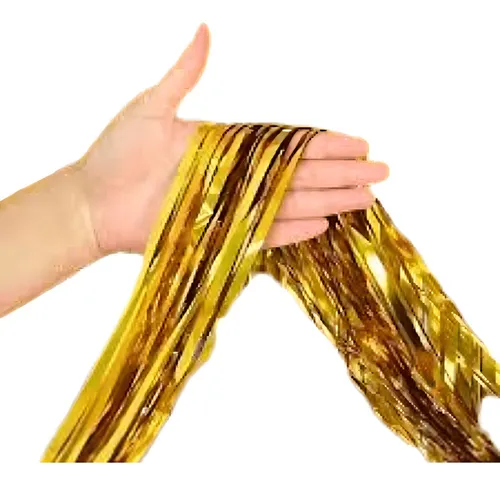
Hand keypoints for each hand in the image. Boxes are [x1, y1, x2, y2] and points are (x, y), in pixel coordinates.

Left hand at [75, 24, 388, 255]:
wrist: (92, 201)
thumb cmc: (116, 153)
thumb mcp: (152, 106)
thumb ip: (185, 74)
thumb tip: (204, 30)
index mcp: (231, 145)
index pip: (289, 144)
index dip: (325, 144)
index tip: (359, 143)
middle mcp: (240, 177)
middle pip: (302, 175)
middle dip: (343, 175)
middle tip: (381, 175)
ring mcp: (234, 207)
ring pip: (293, 204)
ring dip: (330, 202)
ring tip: (366, 201)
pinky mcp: (223, 234)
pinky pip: (266, 234)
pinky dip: (295, 231)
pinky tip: (325, 225)